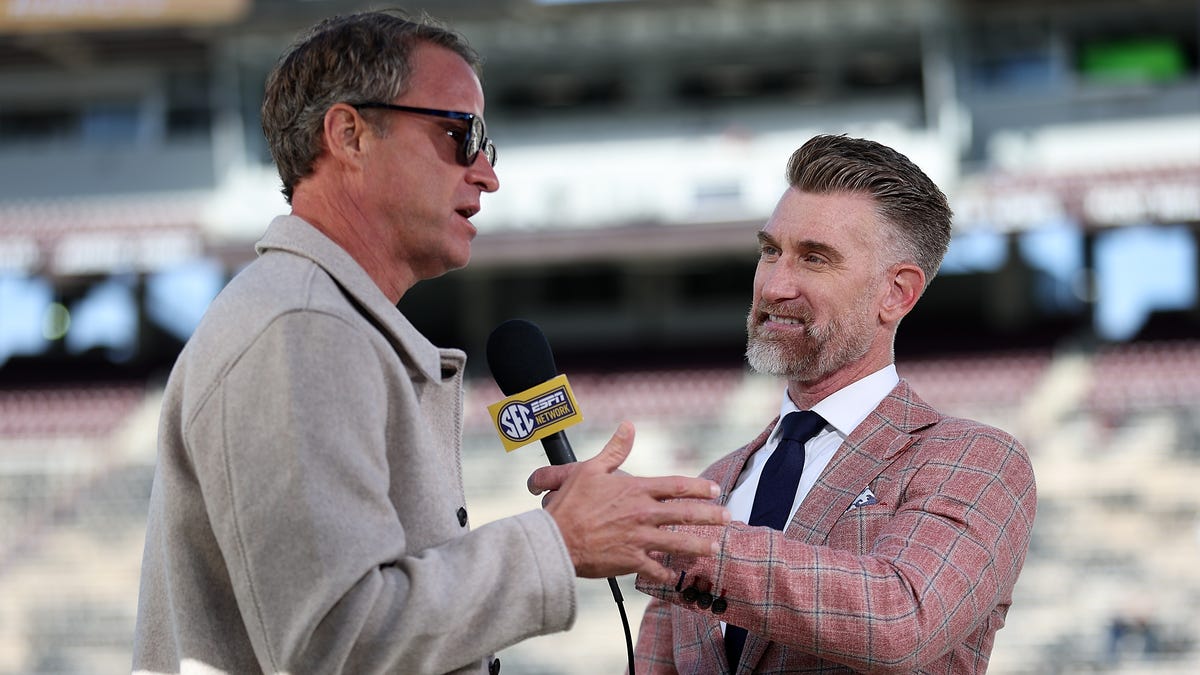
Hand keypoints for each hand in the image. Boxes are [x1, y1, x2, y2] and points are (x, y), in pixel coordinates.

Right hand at [535, 421, 729, 583]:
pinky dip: (668, 574)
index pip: (676, 486)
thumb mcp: (590, 469)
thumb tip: (628, 426)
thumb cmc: (570, 504)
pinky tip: (677, 576)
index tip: (714, 489)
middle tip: (727, 518)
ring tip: (715, 548)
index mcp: (636, 490)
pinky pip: (655, 570)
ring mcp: (639, 539)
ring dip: (699, 545)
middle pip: (685, 514)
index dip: (699, 487)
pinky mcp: (630, 561)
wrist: (556, 539)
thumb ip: (614, 450)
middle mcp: (642, 514)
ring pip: (677, 543)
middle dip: (710, 516)